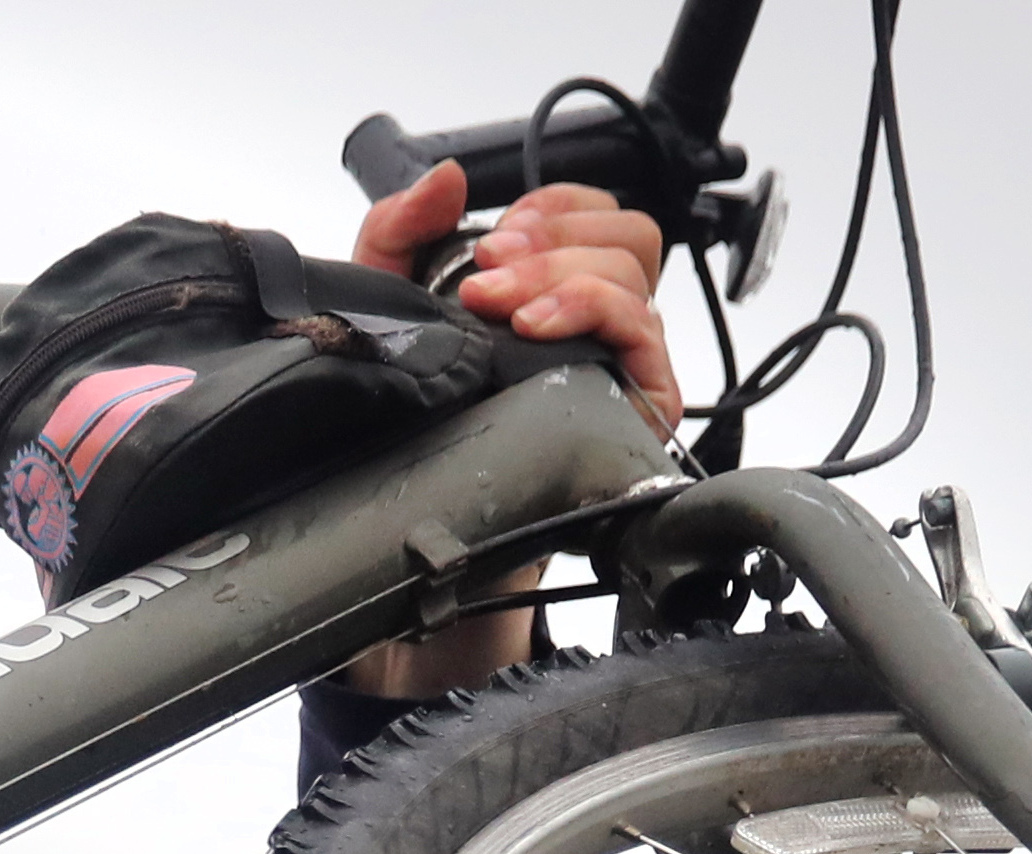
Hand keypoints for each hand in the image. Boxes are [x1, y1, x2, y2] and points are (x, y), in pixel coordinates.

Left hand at [355, 162, 679, 435]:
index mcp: (561, 286)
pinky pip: (641, 329)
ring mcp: (625, 359)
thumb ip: (403, 225)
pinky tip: (535, 328)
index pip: (594, 214)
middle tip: (488, 275)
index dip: (551, 210)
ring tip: (500, 309)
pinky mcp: (643, 402)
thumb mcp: (388, 301)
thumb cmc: (415, 407)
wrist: (414, 498)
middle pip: (628, 236)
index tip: (492, 242)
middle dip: (554, 243)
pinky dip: (591, 309)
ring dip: (562, 276)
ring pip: (633, 276)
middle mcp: (602, 319)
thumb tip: (449, 177)